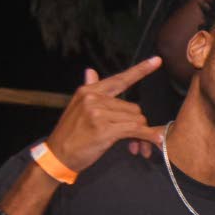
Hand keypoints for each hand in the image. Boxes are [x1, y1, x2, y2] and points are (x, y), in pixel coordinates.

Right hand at [44, 58, 163, 177]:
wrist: (58, 154)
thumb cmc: (71, 133)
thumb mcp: (77, 107)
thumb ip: (90, 89)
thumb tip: (91, 70)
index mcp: (88, 91)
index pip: (119, 79)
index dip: (140, 70)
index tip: (157, 60)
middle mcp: (93, 98)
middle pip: (133, 107)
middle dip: (136, 124)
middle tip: (131, 138)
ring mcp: (98, 113)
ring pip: (136, 119)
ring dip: (138, 133)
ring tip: (130, 145)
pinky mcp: (104, 129)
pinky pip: (135, 130)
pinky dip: (146, 137)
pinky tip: (150, 142)